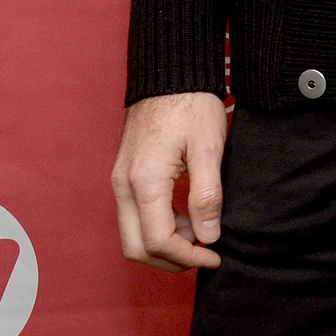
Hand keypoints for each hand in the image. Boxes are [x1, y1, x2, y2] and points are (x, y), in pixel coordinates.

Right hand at [111, 92, 228, 270]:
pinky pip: (135, 216)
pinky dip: (159, 227)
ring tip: (201, 237)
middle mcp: (124, 187)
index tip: (214, 256)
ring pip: (133, 235)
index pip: (158, 241)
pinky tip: (188, 220)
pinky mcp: (125, 176)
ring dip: (165, 245)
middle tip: (206, 256)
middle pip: (137, 247)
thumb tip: (208, 237)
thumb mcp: (209, 148)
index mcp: (144, 182)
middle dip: (171, 260)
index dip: (187, 257)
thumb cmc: (191, 105)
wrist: (169, 75)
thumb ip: (207, 195)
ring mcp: (121, 182)